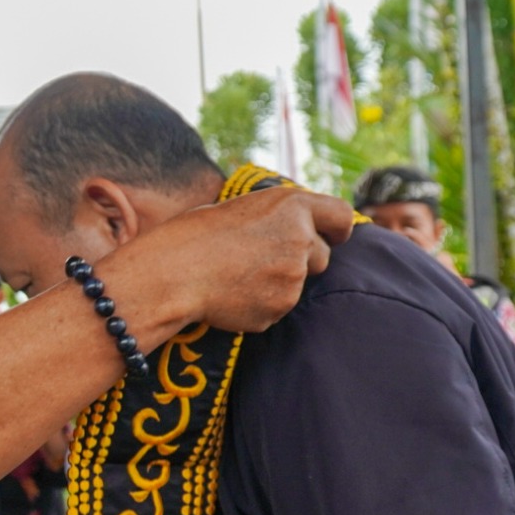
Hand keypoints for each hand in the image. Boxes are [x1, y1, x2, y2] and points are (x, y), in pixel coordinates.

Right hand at [145, 187, 354, 334]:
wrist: (172, 272)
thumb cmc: (195, 234)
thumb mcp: (244, 209)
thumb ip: (279, 219)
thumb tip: (298, 231)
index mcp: (292, 206)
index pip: (342, 216)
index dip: (338, 229)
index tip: (333, 237)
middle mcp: (301, 240)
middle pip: (322, 257)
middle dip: (302, 260)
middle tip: (262, 260)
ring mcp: (293, 279)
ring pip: (297, 285)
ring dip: (277, 283)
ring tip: (236, 275)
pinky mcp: (278, 309)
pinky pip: (276, 308)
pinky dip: (259, 304)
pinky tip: (230, 294)